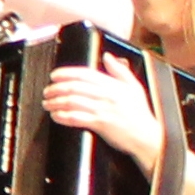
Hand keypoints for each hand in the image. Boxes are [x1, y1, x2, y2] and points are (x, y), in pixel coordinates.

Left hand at [39, 61, 160, 168]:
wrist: (148, 137)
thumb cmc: (140, 114)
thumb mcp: (134, 87)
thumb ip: (120, 71)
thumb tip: (107, 56)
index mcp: (114, 85)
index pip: (85, 74)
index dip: (66, 73)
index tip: (54, 75)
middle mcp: (107, 95)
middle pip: (75, 87)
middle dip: (56, 88)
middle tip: (47, 91)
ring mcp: (103, 110)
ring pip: (73, 102)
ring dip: (56, 102)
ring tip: (47, 103)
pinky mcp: (100, 125)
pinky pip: (77, 118)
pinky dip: (63, 116)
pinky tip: (56, 115)